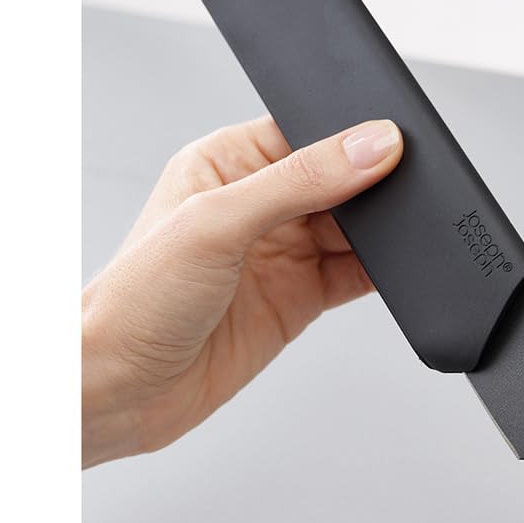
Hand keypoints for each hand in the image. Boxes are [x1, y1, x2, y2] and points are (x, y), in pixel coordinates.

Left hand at [82, 116, 402, 466]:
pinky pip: (356, 275)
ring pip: (355, 229)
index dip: (349, 135)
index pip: (306, 130)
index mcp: (228, 163)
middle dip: (372, 185)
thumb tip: (369, 148)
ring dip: (382, 231)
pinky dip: (383, 272)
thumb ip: (298, 182)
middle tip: (401, 192)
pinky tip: (394, 269)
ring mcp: (282, 253)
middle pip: (340, 180)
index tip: (390, 143)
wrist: (122, 392)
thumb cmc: (135, 302)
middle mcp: (259, 205)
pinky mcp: (301, 298)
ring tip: (401, 232)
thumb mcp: (217, 223)